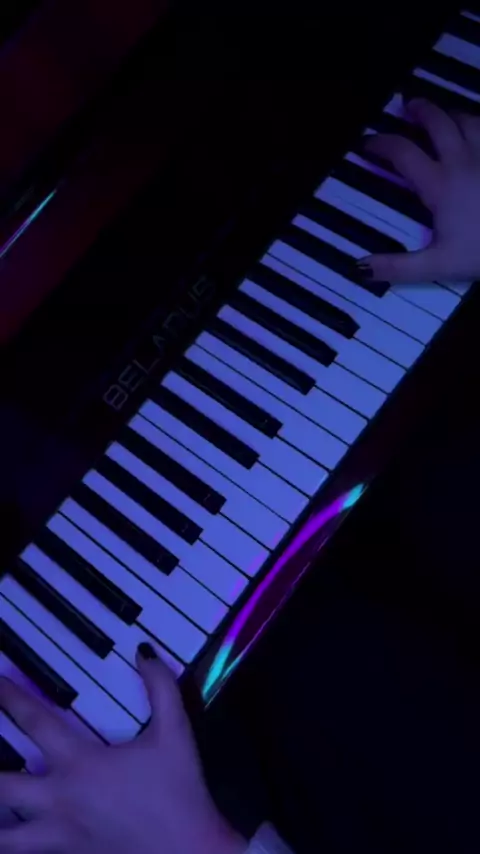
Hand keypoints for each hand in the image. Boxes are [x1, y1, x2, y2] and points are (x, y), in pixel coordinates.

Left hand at [0, 645, 246, 853]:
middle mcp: (60, 801)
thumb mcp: (175, 733)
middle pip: (1, 786)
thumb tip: (145, 652)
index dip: (10, 699)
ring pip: (3, 836)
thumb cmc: (179, 793)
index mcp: (81, 765)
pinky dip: (15, 842)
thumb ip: (161, 687)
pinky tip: (16, 833)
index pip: (34, 724)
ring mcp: (59, 837)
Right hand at [359, 98, 479, 282]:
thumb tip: (358, 267)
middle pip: (437, 122)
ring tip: (443, 116)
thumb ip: (397, 267)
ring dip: (451, 114)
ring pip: (468, 119)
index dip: (380, 144)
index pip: (402, 152)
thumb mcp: (438, 266)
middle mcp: (463, 160)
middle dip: (419, 110)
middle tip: (407, 106)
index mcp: (440, 184)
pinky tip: (478, 133)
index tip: (366, 144)